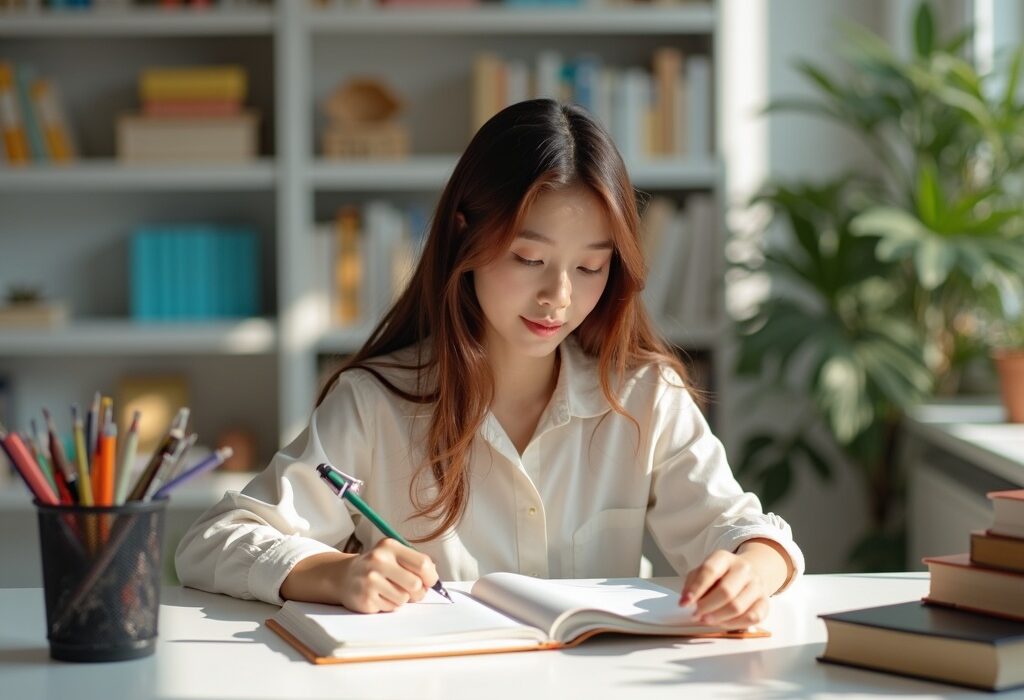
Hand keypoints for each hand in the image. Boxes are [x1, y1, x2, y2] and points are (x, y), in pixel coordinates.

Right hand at [280, 538, 438, 612]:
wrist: (343, 576)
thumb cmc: (377, 567)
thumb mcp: (393, 556)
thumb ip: (414, 563)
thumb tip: (434, 579)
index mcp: (389, 546)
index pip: (422, 563)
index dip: (432, 577)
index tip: (430, 582)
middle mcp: (378, 560)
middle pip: (415, 584)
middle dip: (418, 592)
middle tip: (412, 591)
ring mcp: (370, 579)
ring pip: (404, 598)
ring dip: (402, 599)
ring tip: (390, 591)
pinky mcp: (365, 598)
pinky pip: (390, 608)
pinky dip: (389, 605)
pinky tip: (379, 596)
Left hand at [678, 549, 768, 628]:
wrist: (750, 573)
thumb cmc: (721, 575)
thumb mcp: (703, 571)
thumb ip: (693, 582)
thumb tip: (686, 600)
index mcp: (724, 558)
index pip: (709, 570)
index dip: (696, 588)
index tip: (684, 603)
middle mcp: (743, 569)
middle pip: (725, 591)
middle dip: (707, 607)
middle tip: (695, 615)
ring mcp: (756, 585)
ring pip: (737, 607)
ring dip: (718, 617)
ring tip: (706, 620)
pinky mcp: (764, 602)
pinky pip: (751, 617)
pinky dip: (734, 624)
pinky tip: (722, 623)